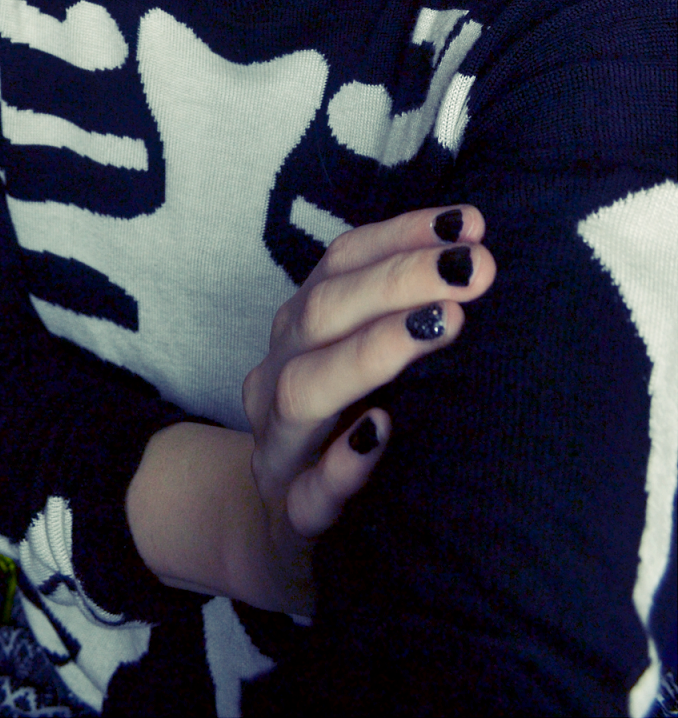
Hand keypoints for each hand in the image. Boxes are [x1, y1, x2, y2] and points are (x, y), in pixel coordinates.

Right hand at [240, 203, 494, 611]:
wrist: (283, 537)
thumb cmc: (350, 429)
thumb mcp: (370, 362)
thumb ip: (410, 314)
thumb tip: (482, 250)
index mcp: (302, 328)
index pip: (341, 262)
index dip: (402, 236)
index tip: (470, 225)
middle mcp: (280, 375)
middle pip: (323, 313)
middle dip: (398, 282)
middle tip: (472, 270)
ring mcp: (279, 447)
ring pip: (304, 391)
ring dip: (371, 352)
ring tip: (440, 325)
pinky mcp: (292, 520)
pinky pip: (307, 493)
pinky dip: (341, 463)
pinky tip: (382, 433)